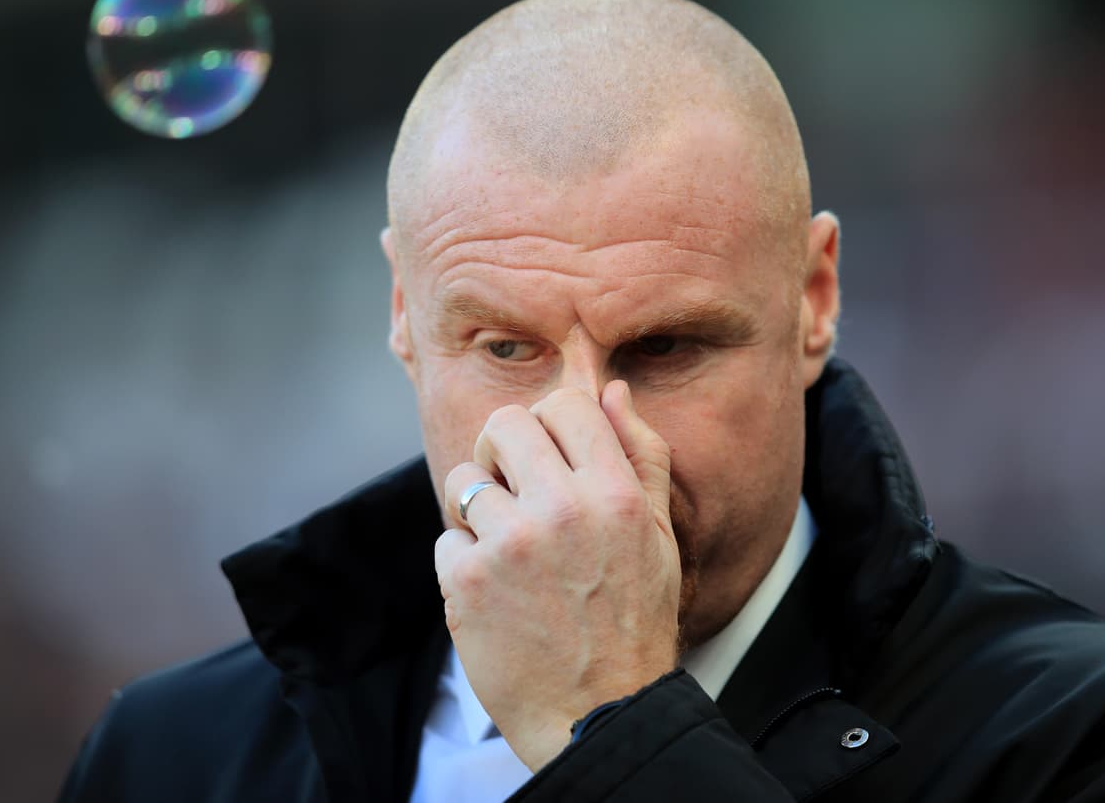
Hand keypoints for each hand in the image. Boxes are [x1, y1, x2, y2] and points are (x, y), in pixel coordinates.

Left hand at [434, 380, 681, 770]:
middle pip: (503, 425)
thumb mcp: (658, 537)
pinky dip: (463, 563)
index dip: (548, 422)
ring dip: (477, 510)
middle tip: (510, 487)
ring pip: (463, 480)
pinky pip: (446, 538)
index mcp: (615, 493)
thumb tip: (611, 390)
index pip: (566, 404)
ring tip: (505, 550)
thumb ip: (641, 455)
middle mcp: (563, 508)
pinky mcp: (467, 581)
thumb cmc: (633, 623)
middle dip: (500, 451)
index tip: (544, 454)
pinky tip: (496, 593)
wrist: (600, 715)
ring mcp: (510, 544)